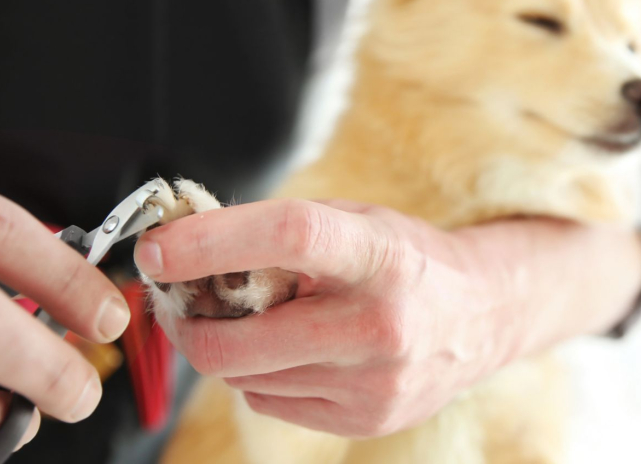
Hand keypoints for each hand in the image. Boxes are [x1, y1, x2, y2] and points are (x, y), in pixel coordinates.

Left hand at [135, 198, 640, 437]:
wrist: (481, 316)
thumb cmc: (406, 260)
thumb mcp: (355, 222)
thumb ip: (278, 233)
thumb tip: (185, 246)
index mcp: (380, 256)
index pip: (288, 236)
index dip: (210, 241)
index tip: (158, 248)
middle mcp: (379, 325)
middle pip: (239, 339)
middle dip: (187, 322)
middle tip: (176, 299)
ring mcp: (373, 383)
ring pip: (242, 377)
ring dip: (222, 347)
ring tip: (243, 318)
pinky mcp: (364, 420)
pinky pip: (268, 401)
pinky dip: (257, 374)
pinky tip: (289, 349)